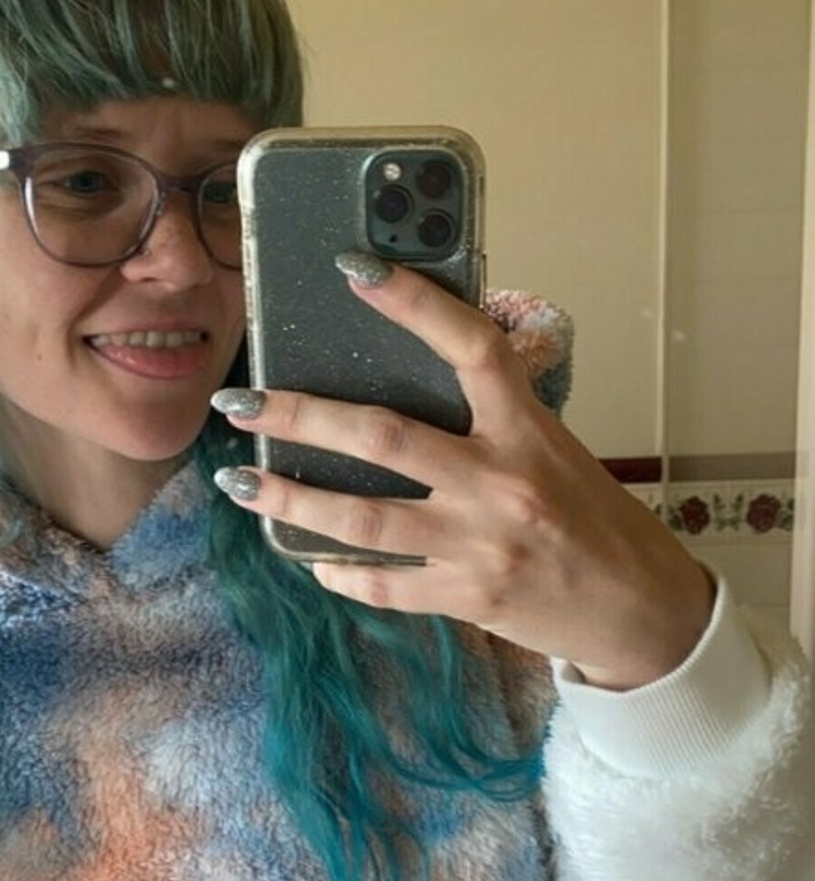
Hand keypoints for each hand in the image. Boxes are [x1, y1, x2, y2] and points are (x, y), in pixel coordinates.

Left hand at [212, 258, 712, 690]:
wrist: (639, 610)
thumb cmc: (592, 520)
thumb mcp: (553, 450)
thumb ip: (492, 419)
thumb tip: (411, 380)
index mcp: (529, 431)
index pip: (472, 348)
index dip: (414, 304)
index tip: (356, 270)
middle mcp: (501, 483)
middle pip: (382, 437)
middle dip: (300, 415)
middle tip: (240, 402)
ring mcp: (479, 544)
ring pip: (364, 516)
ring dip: (291, 497)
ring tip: (239, 481)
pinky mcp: (466, 596)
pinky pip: (383, 582)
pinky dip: (339, 570)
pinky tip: (309, 558)